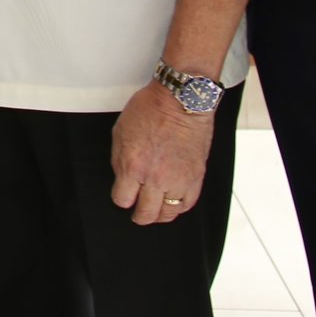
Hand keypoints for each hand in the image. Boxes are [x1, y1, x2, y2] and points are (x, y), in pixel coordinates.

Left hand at [110, 85, 214, 225]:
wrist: (181, 100)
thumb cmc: (151, 109)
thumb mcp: (120, 131)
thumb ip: (119, 160)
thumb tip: (122, 179)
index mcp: (133, 165)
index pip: (122, 200)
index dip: (121, 199)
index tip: (123, 196)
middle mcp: (155, 176)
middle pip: (146, 213)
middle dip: (139, 216)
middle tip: (138, 214)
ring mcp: (178, 179)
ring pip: (168, 213)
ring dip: (159, 215)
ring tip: (156, 212)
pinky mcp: (196, 176)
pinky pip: (188, 203)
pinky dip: (179, 207)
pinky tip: (173, 204)